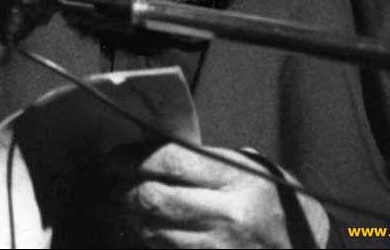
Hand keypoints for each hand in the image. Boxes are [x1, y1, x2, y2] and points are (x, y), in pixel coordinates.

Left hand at [105, 143, 328, 248]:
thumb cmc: (281, 203)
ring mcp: (220, 247)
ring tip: (118, 201)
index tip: (114, 156)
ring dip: (129, 216)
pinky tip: (141, 229)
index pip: (171, 161)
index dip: (133, 157)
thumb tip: (158, 150)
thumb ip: (211, 160)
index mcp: (237, 178)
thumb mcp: (254, 168)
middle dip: (122, 188)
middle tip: (108, 178)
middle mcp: (228, 215)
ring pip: (154, 231)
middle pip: (155, 198)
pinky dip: (148, 241)